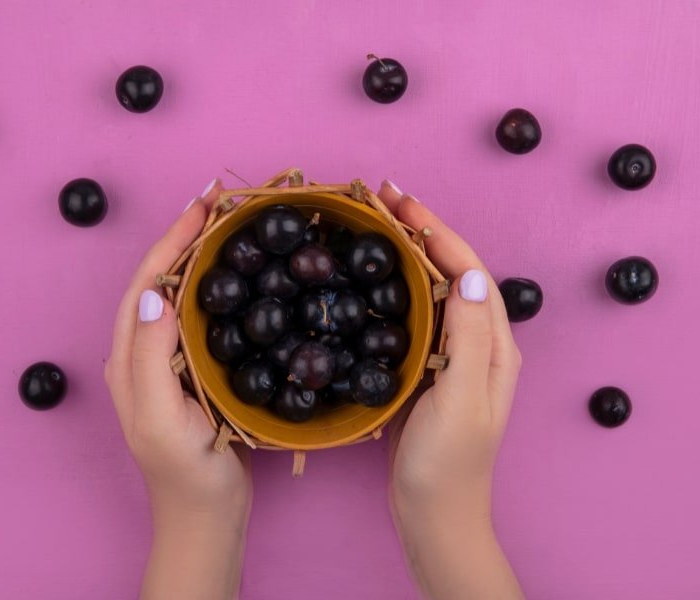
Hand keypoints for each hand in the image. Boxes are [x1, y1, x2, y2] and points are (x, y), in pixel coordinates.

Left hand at [105, 179, 249, 599]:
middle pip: (162, 279)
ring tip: (230, 223)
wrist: (205, 516)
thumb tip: (154, 294)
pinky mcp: (196, 371)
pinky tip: (241, 276)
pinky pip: (204, 316)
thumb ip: (150, 357)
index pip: (147, 283)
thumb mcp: (161, 417)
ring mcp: (170, 361)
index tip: (204, 204)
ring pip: (184, 294)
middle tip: (220, 201)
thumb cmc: (184, 472)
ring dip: (202, 255)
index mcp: (130, 358)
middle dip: (186, 236)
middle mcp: (144, 351)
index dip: (172, 240)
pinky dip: (220, 286)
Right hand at [377, 180, 523, 598]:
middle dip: (421, 231)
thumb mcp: (461, 400)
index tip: (400, 202)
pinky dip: (395, 286)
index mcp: (494, 345)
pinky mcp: (427, 369)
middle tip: (382, 199)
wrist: (433, 515)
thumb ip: (470, 338)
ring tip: (375, 224)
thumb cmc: (448, 464)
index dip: (437, 232)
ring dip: (407, 252)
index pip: (469, 271)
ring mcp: (451, 355)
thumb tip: (471, 274)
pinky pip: (414, 315)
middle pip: (452, 272)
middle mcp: (478, 342)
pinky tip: (373, 279)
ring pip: (431, 289)